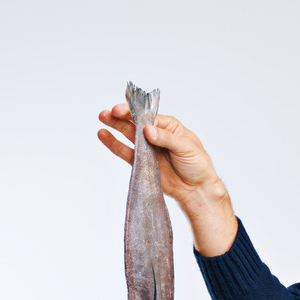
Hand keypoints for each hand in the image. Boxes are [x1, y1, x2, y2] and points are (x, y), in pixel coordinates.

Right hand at [98, 104, 236, 255]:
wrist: (196, 189)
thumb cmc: (198, 165)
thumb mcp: (187, 148)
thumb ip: (167, 139)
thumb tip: (148, 130)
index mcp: (170, 127)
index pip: (150, 116)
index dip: (135, 112)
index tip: (122, 110)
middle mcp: (157, 135)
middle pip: (136, 123)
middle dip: (121, 116)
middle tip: (107, 113)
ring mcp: (148, 149)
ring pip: (129, 135)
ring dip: (115, 126)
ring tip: (102, 118)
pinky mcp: (142, 163)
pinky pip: (126, 152)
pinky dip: (115, 144)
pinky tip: (104, 135)